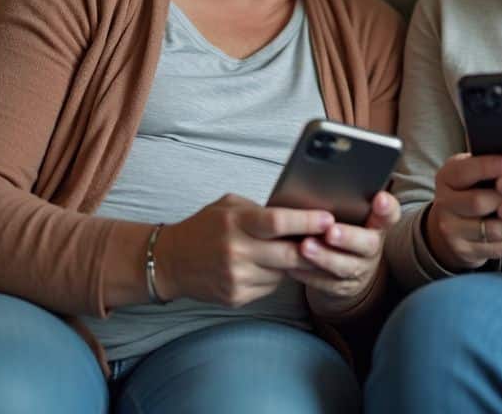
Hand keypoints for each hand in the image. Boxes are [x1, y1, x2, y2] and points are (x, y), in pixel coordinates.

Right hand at [158, 194, 333, 307]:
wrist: (170, 261)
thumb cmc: (204, 228)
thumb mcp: (229, 206)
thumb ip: (260, 210)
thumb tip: (298, 214)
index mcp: (236, 223)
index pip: (278, 222)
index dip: (307, 222)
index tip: (329, 218)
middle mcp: (236, 252)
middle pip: (289, 254)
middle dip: (314, 248)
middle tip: (331, 240)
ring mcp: (236, 278)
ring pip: (284, 273)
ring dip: (294, 263)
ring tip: (294, 250)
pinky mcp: (236, 297)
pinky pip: (270, 287)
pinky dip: (275, 276)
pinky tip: (267, 266)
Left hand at [292, 191, 400, 317]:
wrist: (346, 270)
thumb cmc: (343, 232)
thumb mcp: (350, 216)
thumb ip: (343, 203)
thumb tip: (316, 182)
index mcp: (376, 225)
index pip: (389, 215)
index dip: (386, 208)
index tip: (380, 198)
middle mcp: (371, 248)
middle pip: (367, 244)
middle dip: (348, 237)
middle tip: (331, 231)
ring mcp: (358, 270)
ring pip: (344, 266)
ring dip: (324, 257)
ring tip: (305, 246)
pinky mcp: (341, 288)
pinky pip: (325, 283)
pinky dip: (308, 273)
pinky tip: (292, 264)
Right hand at [425, 152, 501, 270]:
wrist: (449, 224)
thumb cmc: (470, 188)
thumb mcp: (468, 170)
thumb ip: (486, 163)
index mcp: (446, 178)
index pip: (464, 172)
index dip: (486, 167)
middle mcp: (444, 205)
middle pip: (478, 202)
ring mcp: (453, 232)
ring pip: (492, 229)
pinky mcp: (466, 251)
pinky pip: (498, 248)